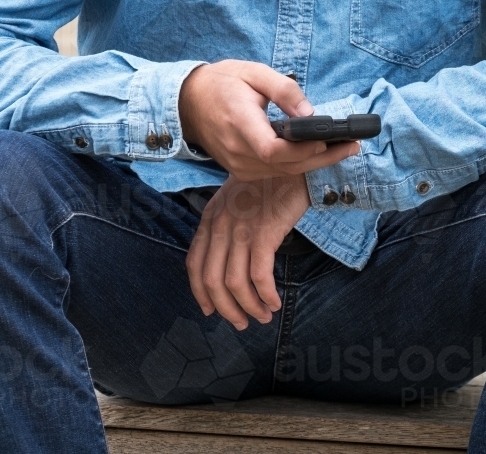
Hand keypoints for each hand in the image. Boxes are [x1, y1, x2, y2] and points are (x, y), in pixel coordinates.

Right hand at [179, 59, 358, 179]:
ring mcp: (236, 164)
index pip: (272, 149)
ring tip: (343, 149)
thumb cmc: (222, 82)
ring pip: (282, 172)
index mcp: (239, 123)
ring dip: (313, 163)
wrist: (188, 102)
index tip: (328, 140)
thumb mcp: (254, 72)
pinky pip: (273, 172)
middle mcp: (237, 150)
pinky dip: (297, 165)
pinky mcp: (239, 170)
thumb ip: (283, 89)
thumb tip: (310, 111)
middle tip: (352, 146)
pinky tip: (316, 154)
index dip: (302, 149)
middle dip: (322, 158)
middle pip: (284, 165)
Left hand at [187, 173, 310, 329]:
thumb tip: (227, 261)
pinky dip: (266, 295)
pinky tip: (274, 302)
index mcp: (210, 216)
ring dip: (248, 307)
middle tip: (242, 323)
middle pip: (212, 279)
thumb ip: (226, 225)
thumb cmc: (268, 182)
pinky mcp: (264, 232)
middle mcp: (221, 223)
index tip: (211, 310)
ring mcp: (241, 227)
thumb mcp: (235, 199)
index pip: (194, 263)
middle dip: (226, 308)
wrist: (292, 161)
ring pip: (234, 283)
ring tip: (262, 316)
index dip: (200, 292)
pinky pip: (259, 275)